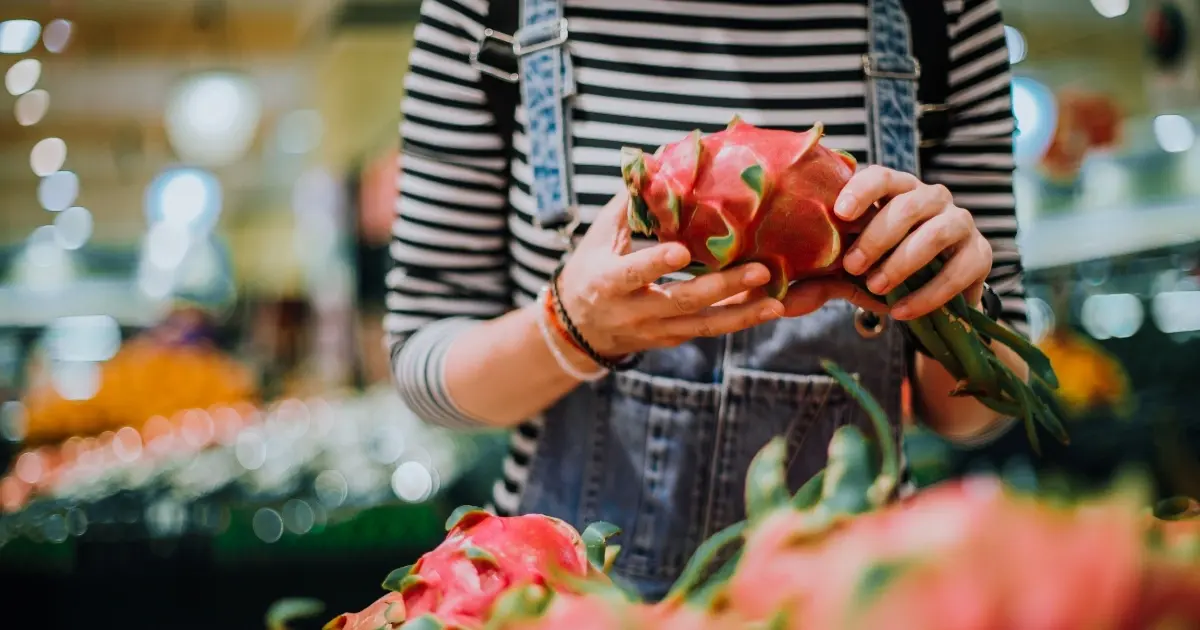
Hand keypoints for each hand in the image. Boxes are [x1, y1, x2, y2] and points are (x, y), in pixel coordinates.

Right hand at [556, 193, 785, 356]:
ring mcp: (656, 330)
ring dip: (742, 315)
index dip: (656, 264)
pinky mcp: (673, 339)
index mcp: (608, 282)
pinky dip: (739, 320)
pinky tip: (769, 309)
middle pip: (682, 302)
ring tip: (776, 303)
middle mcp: (634, 311)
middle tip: (761, 271)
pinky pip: (709, 330)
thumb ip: (629, 203)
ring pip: (702, 325)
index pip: (633, 273)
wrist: (580, 330)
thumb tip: (655, 160)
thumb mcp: (600, 237)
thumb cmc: (591, 270)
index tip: (683, 251)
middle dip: (722, 288)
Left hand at [833, 166, 991, 319]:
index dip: (861, 190)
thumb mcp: (853, 270)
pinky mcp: (980, 253)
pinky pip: (956, 272)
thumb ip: (824, 278)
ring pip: (933, 235)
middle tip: (853, 266)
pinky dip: (926, 295)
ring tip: (876, 287)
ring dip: (901, 263)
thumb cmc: (884, 267)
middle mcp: (932, 198)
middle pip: (906, 206)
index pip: (882, 176)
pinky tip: (901, 311)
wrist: (933, 294)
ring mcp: (960, 222)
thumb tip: (785, 303)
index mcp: (898, 190)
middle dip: (876, 238)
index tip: (840, 213)